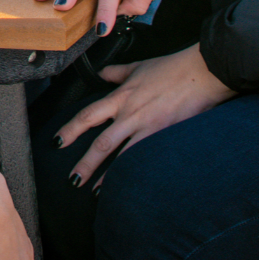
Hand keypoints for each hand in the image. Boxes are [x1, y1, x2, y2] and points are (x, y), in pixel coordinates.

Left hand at [56, 44, 234, 186]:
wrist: (200, 73)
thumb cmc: (171, 69)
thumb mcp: (138, 67)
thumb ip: (116, 72)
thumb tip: (102, 73)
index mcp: (121, 97)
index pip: (88, 116)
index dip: (70, 130)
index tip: (58, 142)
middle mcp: (130, 115)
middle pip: (101, 144)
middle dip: (85, 164)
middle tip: (73, 180)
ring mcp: (148, 128)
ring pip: (122, 156)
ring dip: (108, 177)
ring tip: (97, 192)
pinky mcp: (165, 137)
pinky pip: (146, 159)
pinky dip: (136, 173)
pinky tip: (131, 186)